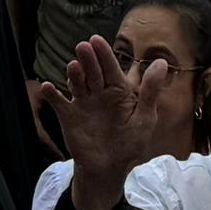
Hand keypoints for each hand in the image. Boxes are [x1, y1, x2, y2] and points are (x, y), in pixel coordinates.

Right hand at [51, 31, 180, 189]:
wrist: (109, 169)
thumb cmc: (130, 143)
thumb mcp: (145, 118)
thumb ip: (150, 91)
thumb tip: (162, 62)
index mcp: (118, 90)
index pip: (111, 68)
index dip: (104, 54)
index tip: (97, 40)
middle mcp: (99, 93)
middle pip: (93, 72)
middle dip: (89, 59)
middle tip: (83, 47)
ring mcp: (83, 103)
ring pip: (77, 83)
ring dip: (74, 74)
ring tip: (73, 66)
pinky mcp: (69, 117)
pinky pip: (60, 104)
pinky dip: (53, 96)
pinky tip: (48, 88)